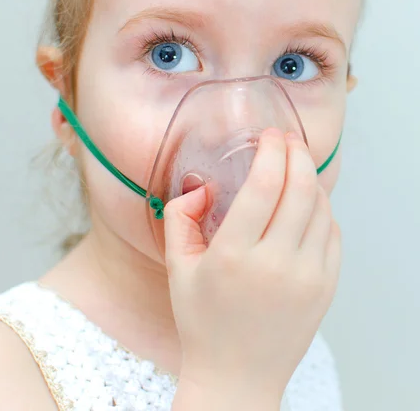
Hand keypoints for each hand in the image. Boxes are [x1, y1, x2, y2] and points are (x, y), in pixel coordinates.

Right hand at [165, 128, 341, 404]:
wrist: (237, 376)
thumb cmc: (203, 320)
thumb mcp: (178, 267)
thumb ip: (180, 216)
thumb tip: (203, 185)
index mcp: (233, 256)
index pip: (264, 186)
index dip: (271, 151)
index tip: (270, 134)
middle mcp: (276, 264)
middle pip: (300, 188)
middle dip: (297, 153)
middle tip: (288, 139)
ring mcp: (307, 278)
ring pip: (321, 208)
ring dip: (310, 179)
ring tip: (296, 167)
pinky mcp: (325, 288)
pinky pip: (333, 234)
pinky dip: (322, 210)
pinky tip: (307, 203)